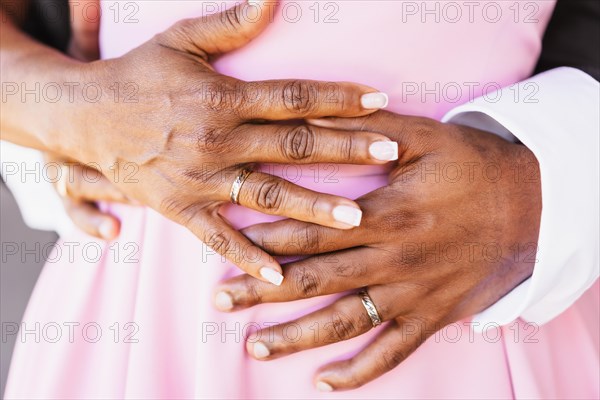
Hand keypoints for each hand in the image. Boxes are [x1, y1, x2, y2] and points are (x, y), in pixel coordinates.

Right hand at [51, 1, 395, 283]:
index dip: (338, 97)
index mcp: (223, 97)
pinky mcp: (182, 208)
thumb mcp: (181, 39)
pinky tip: (281, 274)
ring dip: (313, 207)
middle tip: (390, 152)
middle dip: (345, 149)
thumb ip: (231, 22)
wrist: (83, 116)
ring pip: (267, 195)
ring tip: (356, 219)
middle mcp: (218, 139)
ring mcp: (201, 178)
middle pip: (293, 146)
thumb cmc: (138, 74)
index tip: (380, 101)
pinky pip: (219, 236)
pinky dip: (248, 256)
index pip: (293, 96)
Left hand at [214, 111, 541, 388]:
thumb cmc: (474, 167)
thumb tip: (316, 113)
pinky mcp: (430, 316)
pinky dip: (358, 372)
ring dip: (295, 338)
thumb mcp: (424, 136)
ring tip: (255, 346)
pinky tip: (325, 382)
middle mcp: (391, 260)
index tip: (229, 247)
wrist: (532, 206)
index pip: (312, 231)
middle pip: (314, 281)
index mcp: (385, 214)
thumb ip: (367, 129)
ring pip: (343, 323)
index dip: (266, 240)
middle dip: (263, 292)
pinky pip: (391, 352)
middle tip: (221, 302)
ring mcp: (410, 294)